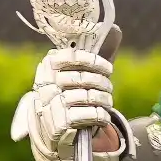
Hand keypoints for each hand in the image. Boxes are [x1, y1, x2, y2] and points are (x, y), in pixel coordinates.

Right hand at [10, 47, 124, 160]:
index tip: (107, 68)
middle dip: (102, 83)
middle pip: (82, 78)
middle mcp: (46, 84)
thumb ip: (98, 54)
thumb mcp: (83, 74)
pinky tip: (101, 116)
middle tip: (108, 87)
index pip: (71, 57)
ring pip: (87, 97)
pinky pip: (88, 115)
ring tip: (106, 102)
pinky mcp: (58, 124)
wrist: (56, 131)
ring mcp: (50, 105)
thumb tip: (114, 29)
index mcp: (48, 67)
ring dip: (104, 100)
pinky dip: (101, 115)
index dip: (93, 61)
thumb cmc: (73, 96)